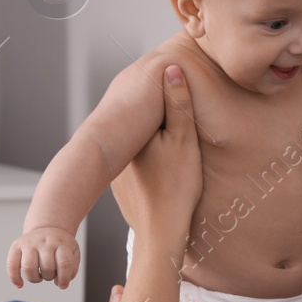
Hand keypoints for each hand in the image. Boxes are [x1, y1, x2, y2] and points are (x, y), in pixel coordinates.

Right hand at [6, 226, 79, 288]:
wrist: (48, 228)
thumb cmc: (61, 246)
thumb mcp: (73, 253)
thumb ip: (71, 269)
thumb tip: (59, 283)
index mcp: (61, 243)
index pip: (64, 263)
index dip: (64, 278)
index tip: (62, 285)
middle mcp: (44, 241)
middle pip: (47, 267)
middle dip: (49, 277)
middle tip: (50, 274)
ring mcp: (29, 243)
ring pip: (29, 267)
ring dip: (35, 279)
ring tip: (39, 277)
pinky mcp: (16, 246)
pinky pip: (12, 264)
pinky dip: (14, 278)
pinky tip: (20, 285)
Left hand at [111, 64, 201, 247]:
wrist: (161, 234)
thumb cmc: (176, 187)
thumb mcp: (184, 140)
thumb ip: (178, 104)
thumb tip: (171, 67)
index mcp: (130, 133)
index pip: (145, 105)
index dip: (162, 97)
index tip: (175, 92)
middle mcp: (117, 150)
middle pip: (141, 126)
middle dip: (156, 120)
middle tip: (178, 120)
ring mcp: (116, 171)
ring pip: (137, 147)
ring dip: (150, 142)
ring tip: (170, 144)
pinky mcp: (121, 189)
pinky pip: (135, 167)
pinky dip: (147, 164)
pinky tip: (161, 169)